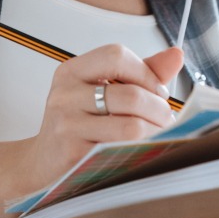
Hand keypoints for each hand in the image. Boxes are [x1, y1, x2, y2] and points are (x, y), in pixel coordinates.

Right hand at [13, 44, 183, 194]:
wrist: (41, 163)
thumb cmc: (78, 122)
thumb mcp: (101, 90)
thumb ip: (140, 72)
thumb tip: (177, 54)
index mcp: (71, 71)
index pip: (116, 55)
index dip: (146, 72)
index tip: (159, 90)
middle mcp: (64, 95)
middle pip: (130, 95)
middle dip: (159, 108)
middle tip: (166, 118)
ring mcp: (66, 126)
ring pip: (131, 126)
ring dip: (155, 132)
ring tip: (159, 134)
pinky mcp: (73, 155)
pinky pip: (121, 150)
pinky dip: (141, 150)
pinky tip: (142, 149)